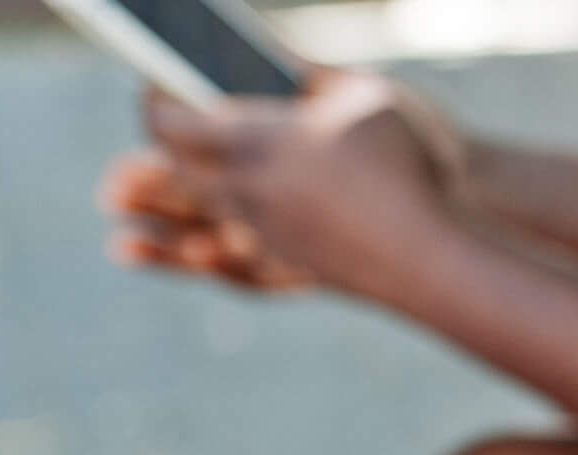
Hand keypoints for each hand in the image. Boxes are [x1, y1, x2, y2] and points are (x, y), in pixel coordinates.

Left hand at [115, 69, 469, 302]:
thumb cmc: (405, 165)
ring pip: (199, 210)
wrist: (432, 254)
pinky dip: (203, 236)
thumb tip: (287, 69)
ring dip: (172, 197)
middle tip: (158, 128)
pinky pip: (229, 247)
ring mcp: (265, 232)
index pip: (170, 119)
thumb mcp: (366, 96)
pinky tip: (208, 232)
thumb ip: (316, 78)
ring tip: (145, 187)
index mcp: (254, 139)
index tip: (153, 80)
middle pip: (177, 168)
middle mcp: (246, 190)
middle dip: (157, 148)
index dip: (154, 97)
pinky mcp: (290, 263)